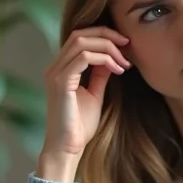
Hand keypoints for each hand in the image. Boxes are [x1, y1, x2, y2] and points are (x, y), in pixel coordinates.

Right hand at [42, 26, 131, 160]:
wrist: (68, 148)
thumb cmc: (79, 126)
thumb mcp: (94, 94)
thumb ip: (99, 74)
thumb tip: (111, 57)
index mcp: (60, 69)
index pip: (80, 37)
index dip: (104, 35)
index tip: (125, 46)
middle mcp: (54, 67)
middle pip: (80, 33)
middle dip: (107, 35)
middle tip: (128, 45)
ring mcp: (55, 73)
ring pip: (81, 41)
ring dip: (108, 47)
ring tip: (124, 61)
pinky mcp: (60, 82)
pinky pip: (84, 57)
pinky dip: (104, 59)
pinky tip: (117, 70)